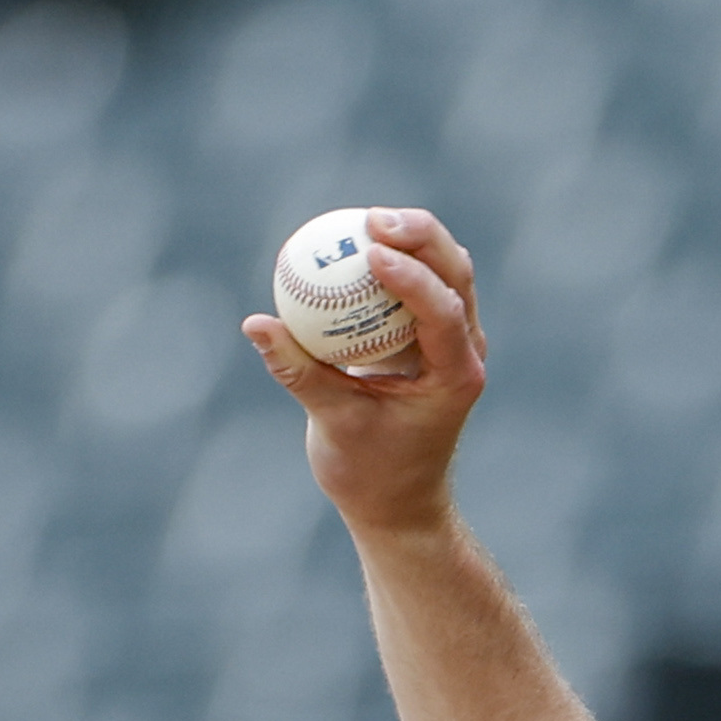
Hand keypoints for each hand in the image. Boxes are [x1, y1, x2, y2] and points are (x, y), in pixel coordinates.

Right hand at [241, 206, 489, 538]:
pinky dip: (394, 259)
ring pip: (446, 269)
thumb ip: (297, 371)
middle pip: (456, 271)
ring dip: (412, 238)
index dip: (412, 275)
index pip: (444, 311)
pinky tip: (354, 242)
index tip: (371, 252)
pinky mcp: (431, 335)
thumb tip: (256, 324)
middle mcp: (464, 351)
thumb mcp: (331, 425)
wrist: (396, 501)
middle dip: (420, 235)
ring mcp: (453, 340)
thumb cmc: (369, 473)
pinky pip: (418, 283)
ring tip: (365, 221)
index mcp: (455, 376)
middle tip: (370, 219)